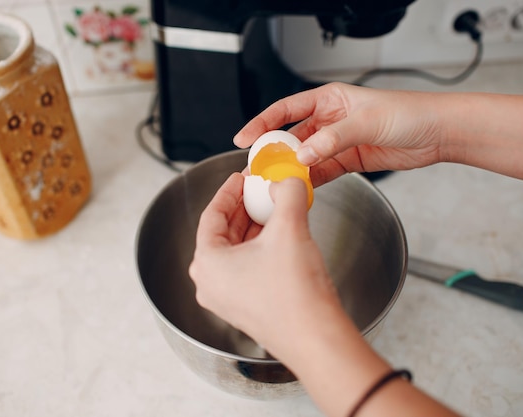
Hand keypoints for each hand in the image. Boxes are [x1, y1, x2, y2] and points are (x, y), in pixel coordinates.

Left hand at [188, 173, 340, 358]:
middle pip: (222, 232)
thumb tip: (286, 181)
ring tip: (273, 208)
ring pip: (235, 250)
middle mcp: (209, 283)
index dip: (228, 191)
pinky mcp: (244, 307)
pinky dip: (259, 247)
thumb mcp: (290, 229)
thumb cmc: (295, 295)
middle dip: (243, 208)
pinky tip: (279, 235)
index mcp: (207, 263)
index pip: (212, 215)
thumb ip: (287, 194)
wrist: (316, 337)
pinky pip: (245, 267)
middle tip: (259, 190)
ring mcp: (225, 298)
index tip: (241, 178)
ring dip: (253, 226)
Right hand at [234, 82, 442, 186]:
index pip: (285, 110)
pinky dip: (310, 181)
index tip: (244, 139)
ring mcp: (337, 142)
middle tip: (257, 170)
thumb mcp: (367, 121)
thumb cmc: (409, 113)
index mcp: (329, 99)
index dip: (261, 123)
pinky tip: (299, 189)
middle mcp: (329, 119)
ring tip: (274, 184)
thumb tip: (303, 155)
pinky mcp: (347, 161)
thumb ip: (333, 139)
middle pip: (291, 137)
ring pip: (304, 158)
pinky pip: (321, 172)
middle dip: (273, 153)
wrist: (437, 133)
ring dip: (290, 171)